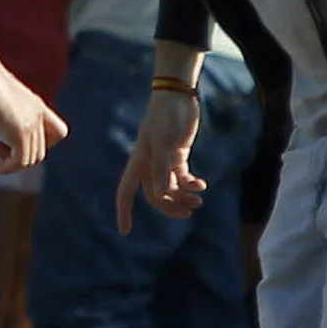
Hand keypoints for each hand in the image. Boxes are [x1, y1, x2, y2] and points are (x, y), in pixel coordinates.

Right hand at [0, 54, 65, 175]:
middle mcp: (38, 115)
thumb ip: (1, 100)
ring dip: (8, 166)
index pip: (59, 132)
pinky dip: (3, 169)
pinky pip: (18, 162)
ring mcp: (30, 124)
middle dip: (18, 157)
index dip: (43, 144)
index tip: (17, 139)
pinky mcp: (19, 131)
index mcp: (37, 105)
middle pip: (41, 152)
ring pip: (31, 160)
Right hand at [121, 89, 205, 226]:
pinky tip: (202, 185)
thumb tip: (160, 193)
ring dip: (183, 197)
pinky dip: (191, 184)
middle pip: (155, 196)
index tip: (125, 231)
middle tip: (189, 212)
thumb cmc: (166, 116)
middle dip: (170, 207)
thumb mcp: (165, 142)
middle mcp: (149, 165)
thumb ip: (163, 167)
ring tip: (199, 201)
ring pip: (170, 189)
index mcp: (139, 162)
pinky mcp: (177, 155)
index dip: (124, 211)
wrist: (178, 96)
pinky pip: (181, 178)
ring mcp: (163, 161)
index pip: (126, 191)